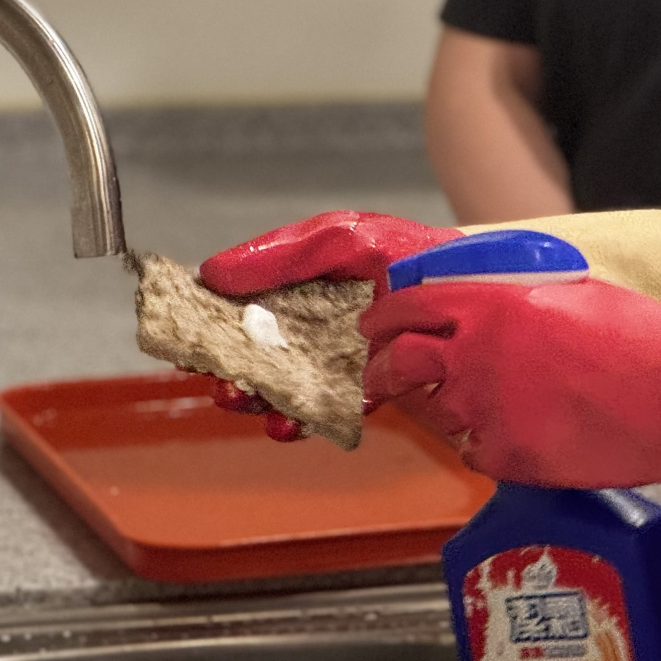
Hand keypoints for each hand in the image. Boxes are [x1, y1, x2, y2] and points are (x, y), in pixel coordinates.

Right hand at [197, 211, 461, 440]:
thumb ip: (284, 253)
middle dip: (227, 371)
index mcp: (299, 286)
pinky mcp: (362, 392)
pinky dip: (298, 421)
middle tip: (220, 379)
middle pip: (252, 355)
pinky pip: (320, 414)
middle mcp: (312, 326)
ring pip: (278, 388)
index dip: (209, 323)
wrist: (475, 290)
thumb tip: (212, 272)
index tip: (186, 339)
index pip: (240, 307)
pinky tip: (287, 423)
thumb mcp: (345, 238)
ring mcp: (335, 362)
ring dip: (254, 400)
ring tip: (247, 400)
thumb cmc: (412, 255)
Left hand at [361, 278, 660, 487]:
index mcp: (492, 304)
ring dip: (437, 403)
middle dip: (380, 366)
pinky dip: (480, 439)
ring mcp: (485, 409)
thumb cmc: (639, 340)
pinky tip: (510, 427)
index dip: (384, 316)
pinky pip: (471, 448)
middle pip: (396, 362)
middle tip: (382, 368)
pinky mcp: (503, 456)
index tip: (376, 324)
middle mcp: (476, 355)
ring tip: (462, 400)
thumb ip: (518, 294)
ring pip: (432, 410)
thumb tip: (491, 298)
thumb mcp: (573, 290)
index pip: (409, 306)